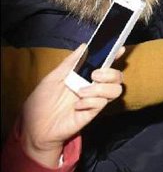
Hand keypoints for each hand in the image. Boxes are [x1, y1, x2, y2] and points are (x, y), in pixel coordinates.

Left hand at [20, 45, 123, 167]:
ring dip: (101, 88)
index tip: (119, 50)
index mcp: (85, 76)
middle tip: (94, 75)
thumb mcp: (53, 77)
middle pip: (117, 77)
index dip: (115, 55)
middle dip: (111, 73)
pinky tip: (77, 105)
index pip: (105, 64)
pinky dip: (90, 102)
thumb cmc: (42, 101)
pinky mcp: (91, 113)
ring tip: (81, 92)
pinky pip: (101, 104)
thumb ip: (70, 62)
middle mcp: (93, 87)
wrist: (35, 126)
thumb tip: (84, 46)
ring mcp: (93, 100)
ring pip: (116, 90)